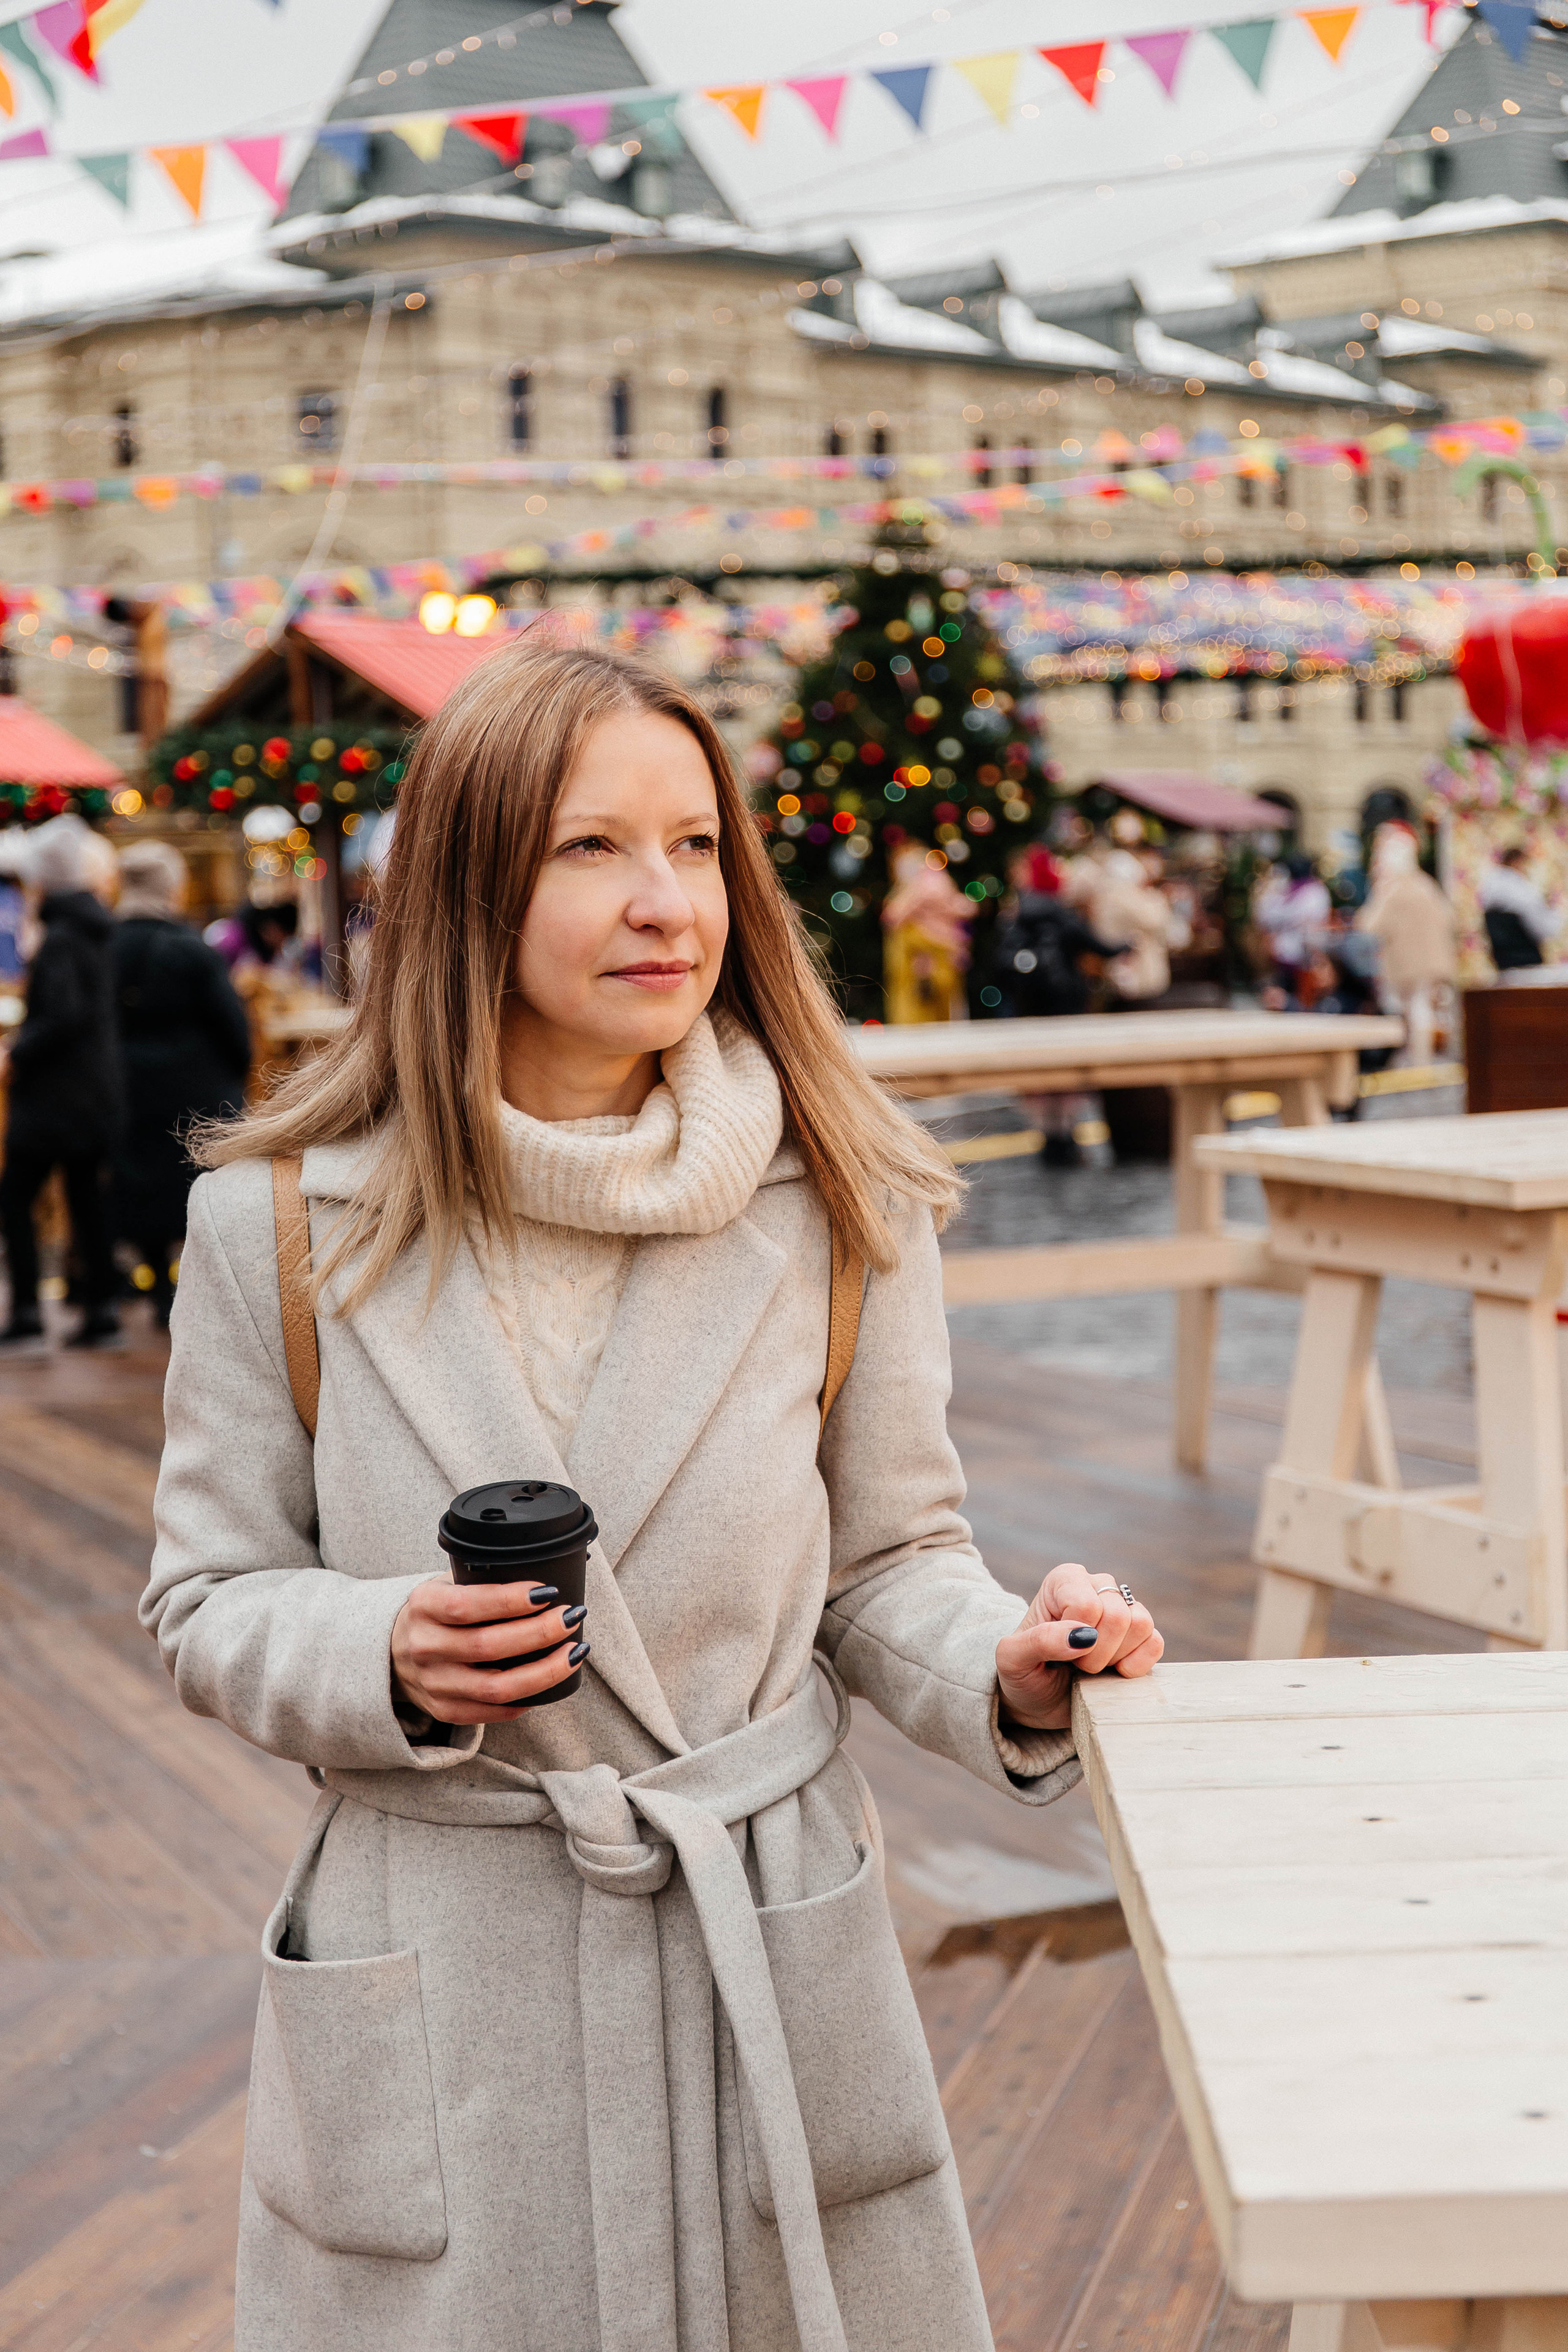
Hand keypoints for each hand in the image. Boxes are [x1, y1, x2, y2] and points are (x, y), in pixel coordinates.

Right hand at [391, 1577, 588, 1724]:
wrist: (391, 1652)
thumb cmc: (434, 1612)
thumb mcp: (446, 1584)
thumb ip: (483, 1579)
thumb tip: (550, 1566)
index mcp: (424, 1606)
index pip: (468, 1605)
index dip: (511, 1601)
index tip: (548, 1592)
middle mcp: (424, 1647)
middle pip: (489, 1646)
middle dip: (540, 1632)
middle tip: (572, 1616)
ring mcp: (433, 1684)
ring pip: (497, 1688)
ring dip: (545, 1671)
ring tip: (575, 1652)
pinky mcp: (444, 1710)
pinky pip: (494, 1712)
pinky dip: (528, 1698)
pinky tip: (551, 1681)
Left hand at [994, 1563, 1163, 1733]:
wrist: (1038, 1700)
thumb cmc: (1023, 1673)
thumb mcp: (1012, 1660)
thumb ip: (1039, 1641)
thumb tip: (1082, 1635)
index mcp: (1064, 1580)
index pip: (1086, 1605)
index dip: (1074, 1638)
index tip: (1057, 1650)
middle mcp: (1097, 1586)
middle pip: (1117, 1616)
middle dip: (1095, 1654)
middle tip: (1074, 1663)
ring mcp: (1123, 1609)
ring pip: (1141, 1624)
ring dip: (1114, 1658)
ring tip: (1092, 1665)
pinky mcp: (1142, 1637)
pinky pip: (1155, 1643)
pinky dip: (1136, 1666)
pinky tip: (1114, 1672)